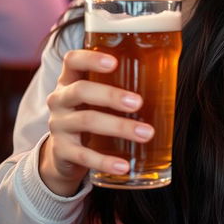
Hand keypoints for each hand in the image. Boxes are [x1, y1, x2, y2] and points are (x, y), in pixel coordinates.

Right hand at [39, 49, 153, 196]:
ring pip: (86, 121)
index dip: (90, 58)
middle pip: (81, 90)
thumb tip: (165, 75)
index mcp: (70, 79)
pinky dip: (105, 161)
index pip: (72, 60)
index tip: (114, 62)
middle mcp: (60, 99)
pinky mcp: (61, 151)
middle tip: (138, 102)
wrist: (64, 152)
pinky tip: (124, 165)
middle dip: (111, 95)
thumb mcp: (96, 96)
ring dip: (119, 127)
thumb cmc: (90, 112)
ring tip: (145, 133)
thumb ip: (119, 84)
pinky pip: (83, 155)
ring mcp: (58, 125)